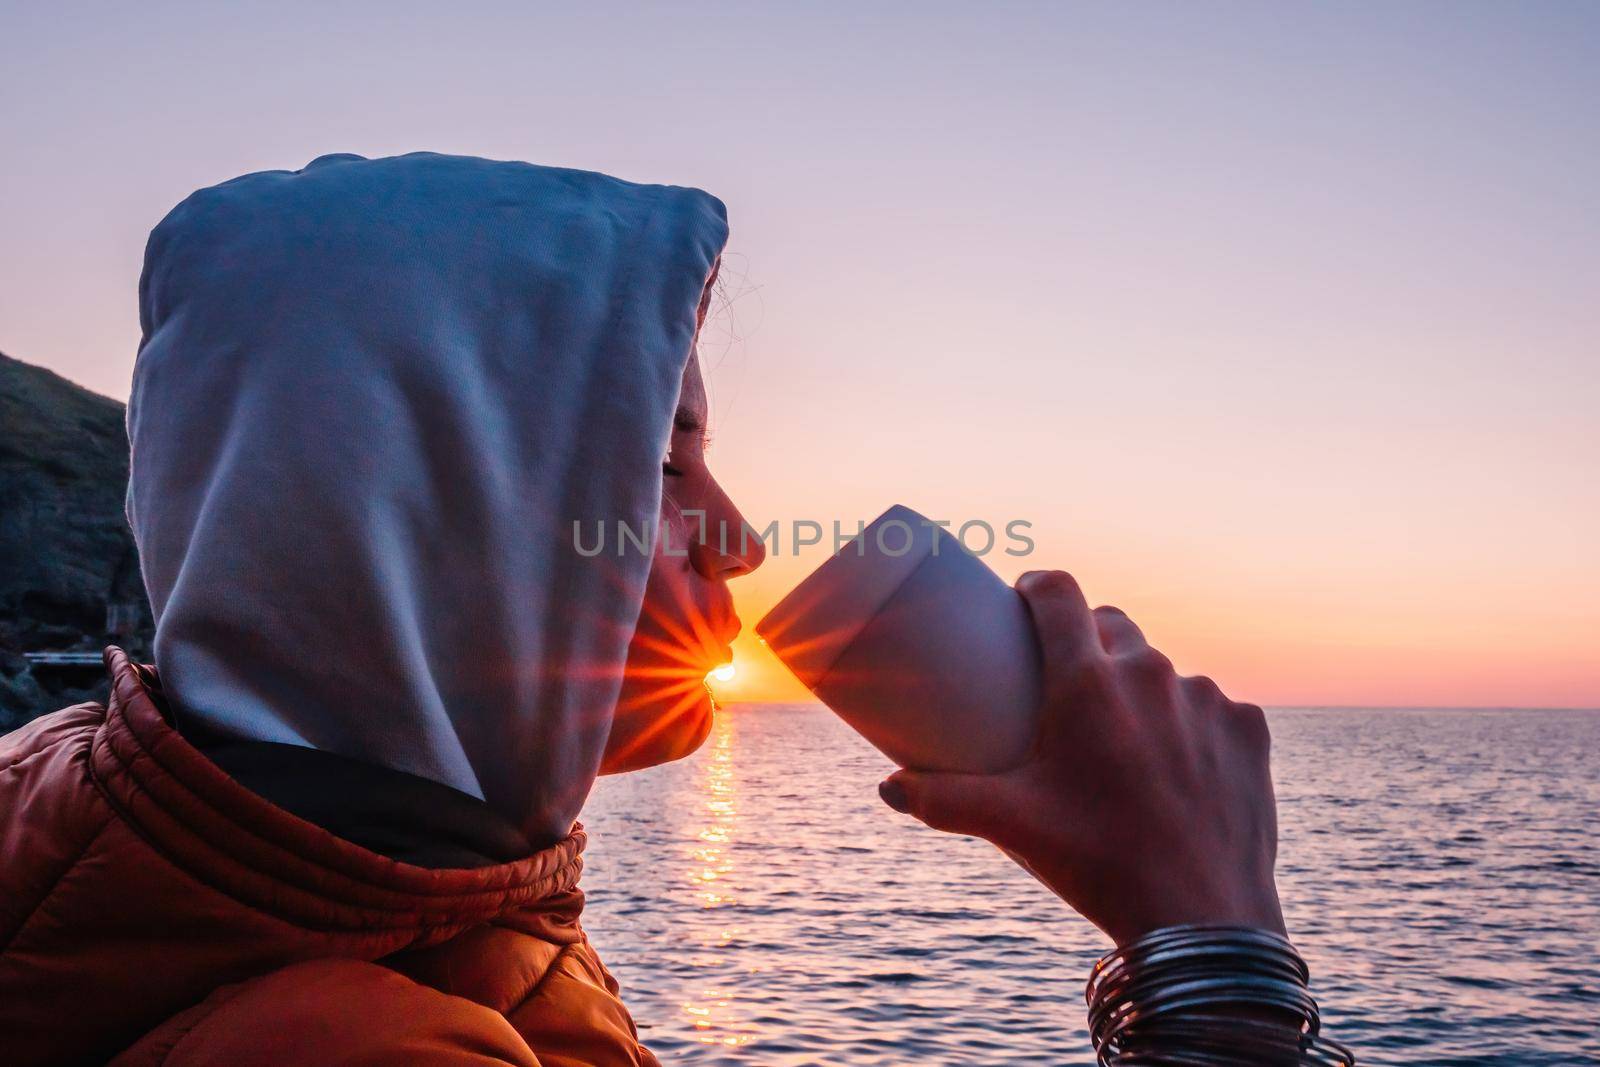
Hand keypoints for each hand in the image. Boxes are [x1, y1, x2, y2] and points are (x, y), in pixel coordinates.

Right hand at [878, 570, 1283, 945]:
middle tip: (1065, 680)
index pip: (1060, 591)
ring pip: (1164, 670)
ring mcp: (1208, 698)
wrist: (1202, 920)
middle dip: (1086, 639)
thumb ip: (940, 799)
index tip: (1025, 599)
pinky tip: (1180, 761)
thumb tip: (888, 788)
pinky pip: (1212, 707)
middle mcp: (1152, 673)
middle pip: (1112, 625)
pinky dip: (1191, 724)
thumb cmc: (1099, 863)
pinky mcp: (1249, 730)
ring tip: (1125, 737)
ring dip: (1141, 688)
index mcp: (1089, 681)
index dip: (1038, 585)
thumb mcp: (1010, 825)